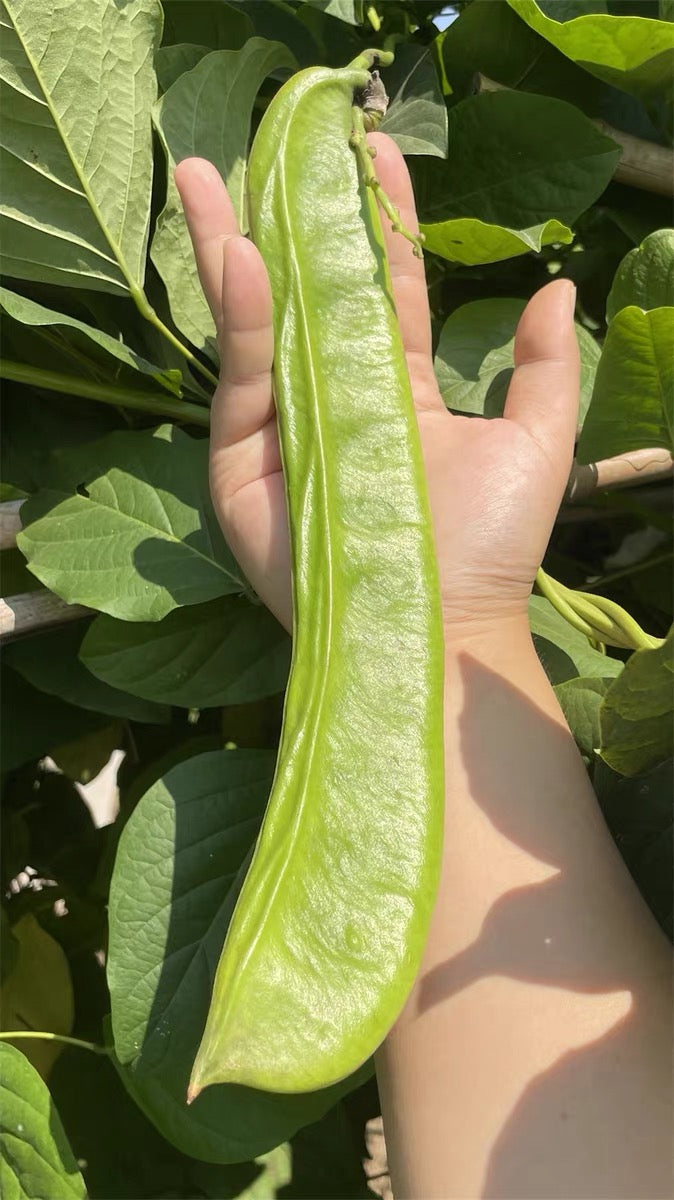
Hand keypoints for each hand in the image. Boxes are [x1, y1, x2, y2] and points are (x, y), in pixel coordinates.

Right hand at [175, 138, 578, 635]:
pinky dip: (239, 317)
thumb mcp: (540, 443)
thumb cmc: (490, 544)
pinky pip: (241, 377)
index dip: (380, 224)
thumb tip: (556, 284)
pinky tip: (241, 257)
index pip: (383, 289)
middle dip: (286, 219)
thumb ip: (547, 367)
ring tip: (214, 173)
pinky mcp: (244, 459)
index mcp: (397, 387)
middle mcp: (334, 397)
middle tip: (271, 146)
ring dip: (235, 245)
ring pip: (257, 322)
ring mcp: (285, 425)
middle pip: (306, 292)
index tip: (374, 154)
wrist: (440, 624)